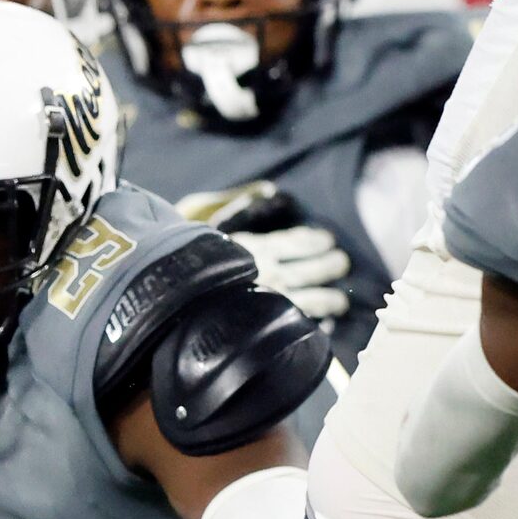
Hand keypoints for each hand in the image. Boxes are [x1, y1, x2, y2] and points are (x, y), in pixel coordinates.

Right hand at [175, 182, 351, 322]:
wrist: (176, 299)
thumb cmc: (192, 261)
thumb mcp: (211, 226)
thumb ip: (238, 209)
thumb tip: (270, 192)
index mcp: (255, 249)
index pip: (293, 242)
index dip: (311, 240)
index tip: (326, 239)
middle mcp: (267, 274)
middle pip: (309, 270)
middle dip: (328, 266)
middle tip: (341, 264)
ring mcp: (268, 301)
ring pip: (310, 300)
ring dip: (329, 300)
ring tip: (340, 304)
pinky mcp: (265, 326)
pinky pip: (295, 325)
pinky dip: (313, 325)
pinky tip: (322, 327)